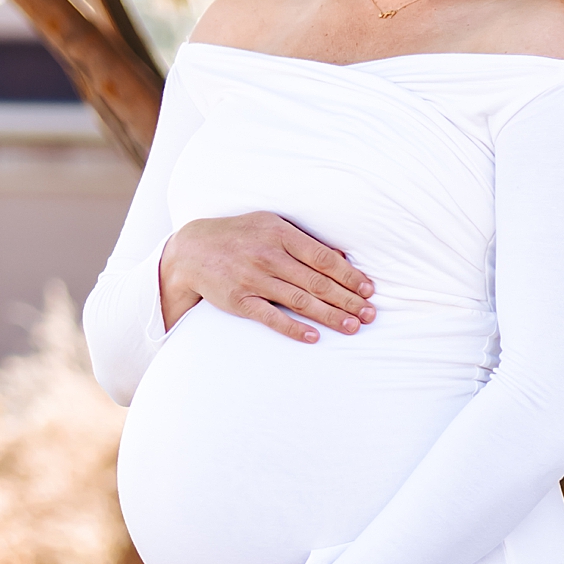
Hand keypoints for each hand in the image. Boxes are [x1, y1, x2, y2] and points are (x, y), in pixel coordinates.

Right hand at [156, 212, 378, 339]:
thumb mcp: (270, 226)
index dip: (348, 275)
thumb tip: (340, 258)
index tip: (368, 289)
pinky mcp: (240, 301)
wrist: (193, 250)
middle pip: (316, 281)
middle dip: (347, 299)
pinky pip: (272, 317)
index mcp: (280, 233)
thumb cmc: (239, 237)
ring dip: (329, 316)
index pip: (323, 257)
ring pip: (300, 300)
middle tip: (371, 314)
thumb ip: (302, 241)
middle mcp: (269, 255)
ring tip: (353, 327)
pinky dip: (294, 328)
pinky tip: (314, 337)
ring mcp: (254, 279)